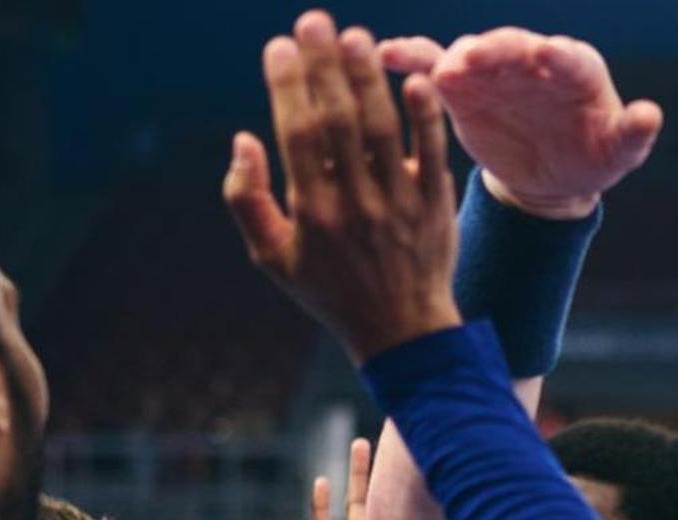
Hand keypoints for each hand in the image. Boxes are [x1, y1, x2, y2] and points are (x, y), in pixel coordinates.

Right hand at [225, 11, 461, 362]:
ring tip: (354, 36)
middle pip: (338, 121)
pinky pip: (432, 154)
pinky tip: (416, 79)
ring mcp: (398, 203)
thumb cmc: (329, 290)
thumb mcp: (272, 257)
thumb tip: (242, 139)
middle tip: (313, 21)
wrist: (401, 331)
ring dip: (368, 79)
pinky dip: (425, 117)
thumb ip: (247, 199)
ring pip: (382, 130)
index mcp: (312, 213)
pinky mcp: (434, 205)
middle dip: (324, 66)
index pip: (297, 135)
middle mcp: (355, 204)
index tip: (279, 46)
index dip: (288, 86)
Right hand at [379, 29, 661, 219]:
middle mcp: (533, 61)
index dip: (558, 56)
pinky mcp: (462, 88)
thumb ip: (632, 134)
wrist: (552, 173)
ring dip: (456, 59)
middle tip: (477, 59)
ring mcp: (495, 72)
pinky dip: (412, 57)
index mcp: (576, 72)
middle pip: (514, 49)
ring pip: (472, 55)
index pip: (569, 58)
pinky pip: (434, 67)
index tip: (546, 54)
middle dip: (497, 52)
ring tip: (441, 72)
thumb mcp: (616, 153)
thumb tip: (650, 116)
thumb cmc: (591, 157)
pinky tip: (387, 53)